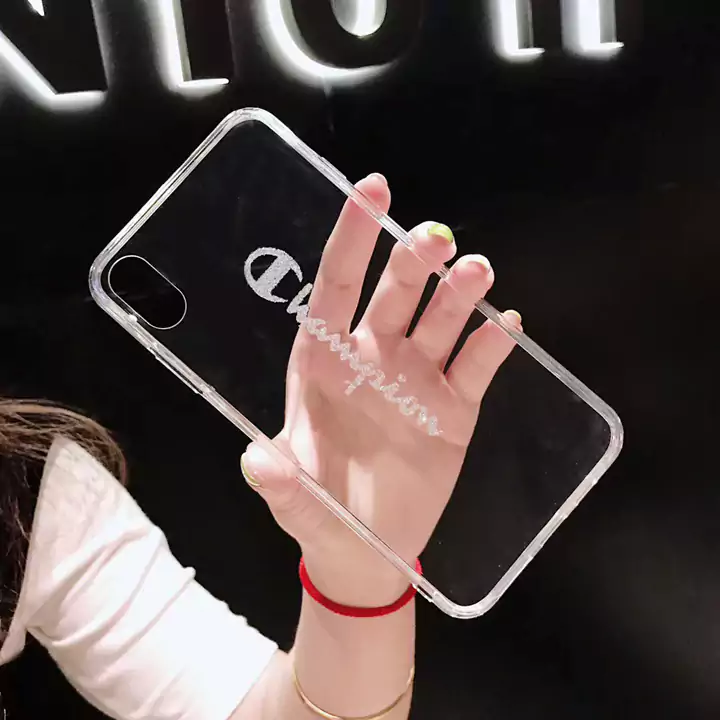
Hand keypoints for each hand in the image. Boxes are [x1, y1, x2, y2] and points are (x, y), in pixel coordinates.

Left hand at [241, 174, 520, 605]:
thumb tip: (255, 461)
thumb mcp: (296, 504)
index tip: (372, 189)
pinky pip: (477, 367)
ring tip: (478, 274)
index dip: (351, 238)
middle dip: (413, 262)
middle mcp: (373, 360)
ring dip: (459, 295)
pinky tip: (507, 325)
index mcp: (325, 364)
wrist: (370, 551)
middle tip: (435, 241)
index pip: (335, 287)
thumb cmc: (324, 515)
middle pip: (396, 295)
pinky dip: (493, 345)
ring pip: (442, 322)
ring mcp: (418, 380)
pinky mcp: (456, 409)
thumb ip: (280, 483)